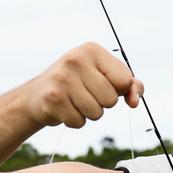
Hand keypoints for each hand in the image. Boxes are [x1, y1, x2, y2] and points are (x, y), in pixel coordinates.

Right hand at [22, 42, 143, 128]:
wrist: (37, 95)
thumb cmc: (79, 85)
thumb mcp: (105, 77)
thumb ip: (129, 86)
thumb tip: (135, 101)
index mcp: (92, 50)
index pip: (125, 80)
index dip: (120, 91)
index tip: (106, 87)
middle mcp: (76, 59)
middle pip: (111, 100)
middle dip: (102, 104)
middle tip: (85, 94)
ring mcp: (62, 78)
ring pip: (96, 113)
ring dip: (88, 114)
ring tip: (74, 101)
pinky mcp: (52, 98)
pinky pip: (79, 122)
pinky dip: (75, 121)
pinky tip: (64, 108)